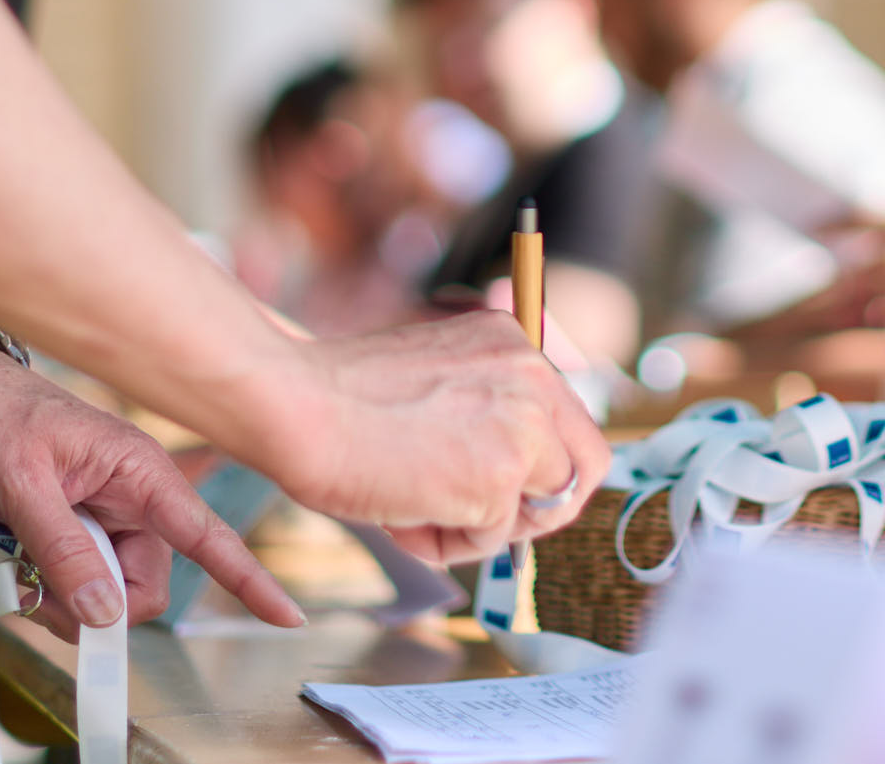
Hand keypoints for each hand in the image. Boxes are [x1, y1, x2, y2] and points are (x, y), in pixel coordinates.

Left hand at [0, 349, 300, 637]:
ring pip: (106, 591)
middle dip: (94, 605)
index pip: (206, 532)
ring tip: (13, 569)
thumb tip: (108, 614)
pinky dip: (45, 589)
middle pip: (142, 584)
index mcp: (139, 471)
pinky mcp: (73, 528)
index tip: (288, 617)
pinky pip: (77, 582)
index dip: (248, 578)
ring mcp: (102, 514)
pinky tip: (13, 566)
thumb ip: (64, 549)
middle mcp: (131, 496)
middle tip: (34, 592)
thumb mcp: (20, 484)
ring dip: (60, 599)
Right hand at [266, 310, 609, 563]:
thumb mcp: (434, 377)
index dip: (542, 466)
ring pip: (538, 510)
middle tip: (480, 522)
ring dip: (481, 528)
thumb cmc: (341, 396)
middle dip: (539, 508)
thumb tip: (516, 472)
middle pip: (586, 465)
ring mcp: (523, 424)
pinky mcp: (500, 476)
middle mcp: (532, 372)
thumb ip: (483, 407)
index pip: (568, 416)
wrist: (297, 405)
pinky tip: (399, 515)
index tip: (506, 490)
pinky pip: (491, 540)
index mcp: (513, 339)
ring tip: (413, 509)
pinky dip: (446, 545)